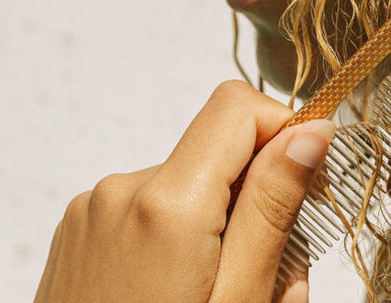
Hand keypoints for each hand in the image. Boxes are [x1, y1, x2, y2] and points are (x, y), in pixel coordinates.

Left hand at [34, 80, 335, 302]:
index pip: (238, 105)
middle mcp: (121, 189)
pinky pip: (150, 205)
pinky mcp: (80, 227)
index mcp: (166, 204)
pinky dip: (181, 233)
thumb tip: (310, 132)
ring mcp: (92, 208)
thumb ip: (273, 208)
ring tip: (221, 294)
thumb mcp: (240, 300)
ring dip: (221, 222)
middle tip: (272, 272)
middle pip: (217, 149)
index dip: (284, 131)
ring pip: (188, 182)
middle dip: (259, 197)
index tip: (306, 184)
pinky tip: (180, 290)